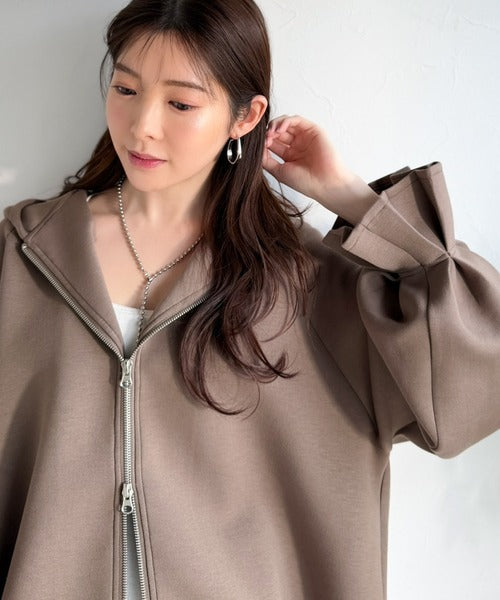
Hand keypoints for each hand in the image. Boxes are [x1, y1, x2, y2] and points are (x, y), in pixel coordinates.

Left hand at [262, 114, 379, 223]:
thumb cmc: (305, 182)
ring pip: (286, 123)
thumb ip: (266, 161)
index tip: (258, 146)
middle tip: (264, 139)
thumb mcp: (280, 171)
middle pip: (277, 131)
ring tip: (271, 134)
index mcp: (289, 155)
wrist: (325, 184)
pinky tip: (280, 128)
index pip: (272, 142)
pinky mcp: (313, 130)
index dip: (264, 141)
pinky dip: (286, 121)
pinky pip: (297, 120)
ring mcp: (304, 137)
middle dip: (268, 133)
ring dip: (275, 125)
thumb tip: (255, 150)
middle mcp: (296, 145)